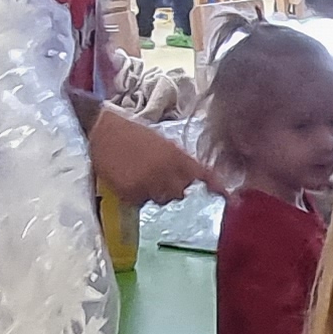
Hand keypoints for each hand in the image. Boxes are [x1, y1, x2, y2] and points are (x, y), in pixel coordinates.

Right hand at [89, 107, 206, 207]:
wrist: (102, 130)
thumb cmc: (130, 133)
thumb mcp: (161, 142)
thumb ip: (177, 161)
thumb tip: (187, 181)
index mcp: (176, 155)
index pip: (202, 174)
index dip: (217, 187)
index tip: (231, 199)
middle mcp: (167, 172)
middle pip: (180, 193)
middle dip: (172, 188)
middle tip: (156, 176)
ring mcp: (149, 184)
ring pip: (161, 200)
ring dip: (154, 192)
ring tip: (139, 175)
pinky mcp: (132, 193)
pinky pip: (141, 202)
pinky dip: (136, 195)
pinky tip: (127, 179)